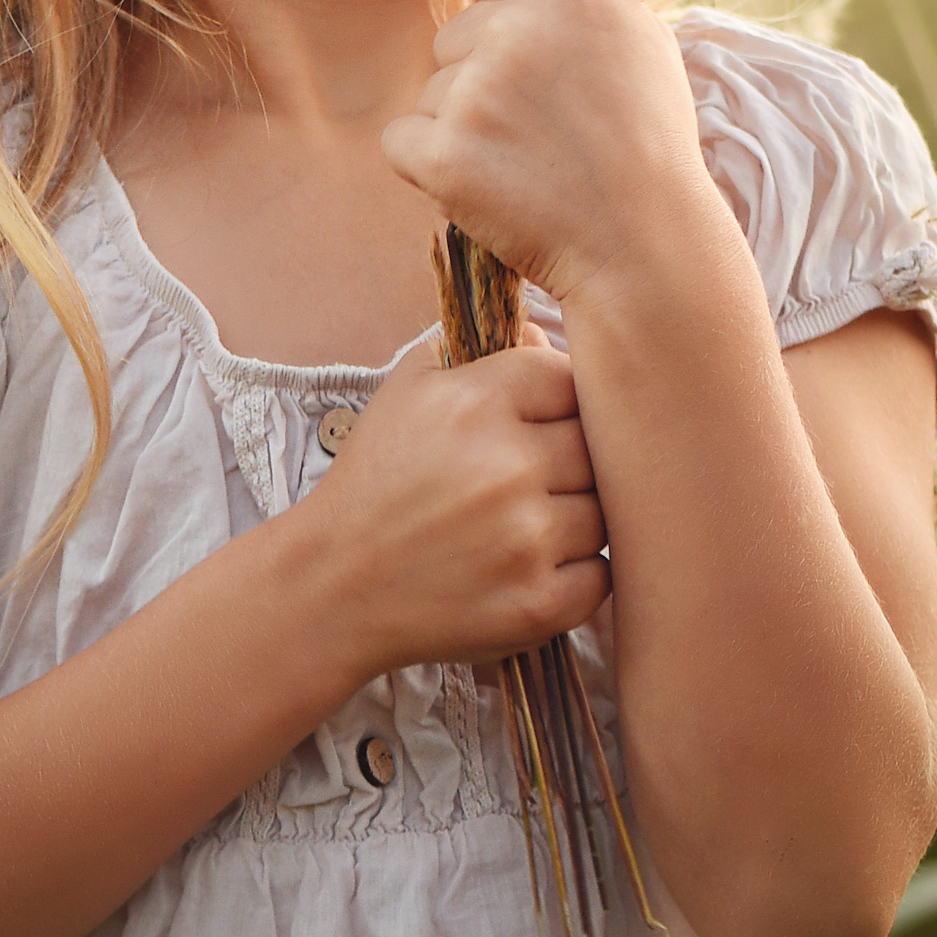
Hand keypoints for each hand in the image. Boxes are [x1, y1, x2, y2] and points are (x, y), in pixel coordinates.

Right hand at [296, 335, 608, 672]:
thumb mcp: (407, 390)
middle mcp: (509, 466)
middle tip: (533, 479)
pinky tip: (530, 568)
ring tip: (525, 525)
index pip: (570, 378)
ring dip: (575, 518)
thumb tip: (543, 332)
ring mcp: (527, 539)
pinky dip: (575, 574)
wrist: (332, 587)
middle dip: (570, 460)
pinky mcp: (539, 604)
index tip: (536, 425)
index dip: (558, 402)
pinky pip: (600, 574)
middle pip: (596, 446)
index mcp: (478, 402)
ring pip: (604, 511)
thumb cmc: (375, 480)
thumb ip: (477, 349)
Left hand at [379, 0, 720, 302]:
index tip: (541, 65)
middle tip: (544, 129)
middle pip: (454, 33)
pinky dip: (431, 167)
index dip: (509, 17)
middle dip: (484, 78)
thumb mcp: (637, 41)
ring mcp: (476, 93)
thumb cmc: (648, 141)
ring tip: (527, 164)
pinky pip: (402, 141)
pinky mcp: (444, 154)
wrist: (647, 244)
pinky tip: (488, 186)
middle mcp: (519, 30)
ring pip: (432, 90)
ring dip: (462, 126)